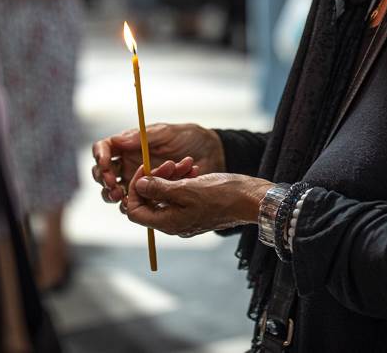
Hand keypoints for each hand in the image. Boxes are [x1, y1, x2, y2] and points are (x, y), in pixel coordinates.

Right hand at [91, 122, 224, 203]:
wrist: (211, 152)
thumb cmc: (189, 137)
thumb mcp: (167, 133)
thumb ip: (142, 137)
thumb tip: (117, 141)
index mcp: (129, 144)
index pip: (104, 149)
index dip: (100, 156)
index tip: (106, 164)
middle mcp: (128, 163)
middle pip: (103, 173)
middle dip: (105, 180)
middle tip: (114, 185)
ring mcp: (137, 180)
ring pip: (114, 192)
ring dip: (114, 195)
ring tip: (123, 196)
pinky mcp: (149, 194)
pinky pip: (136, 202)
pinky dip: (138, 202)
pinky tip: (147, 199)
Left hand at [124, 163, 273, 236]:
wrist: (252, 199)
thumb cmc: (222, 195)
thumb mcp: (187, 188)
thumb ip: (160, 188)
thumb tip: (138, 185)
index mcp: (168, 223)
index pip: (135, 211)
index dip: (136, 190)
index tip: (144, 171)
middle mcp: (174, 223)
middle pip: (151, 201)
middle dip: (156, 178)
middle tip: (170, 163)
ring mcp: (186, 217)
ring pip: (167, 195)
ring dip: (172, 176)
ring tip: (186, 162)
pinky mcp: (197, 209)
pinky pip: (181, 195)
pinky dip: (183, 180)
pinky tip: (193, 168)